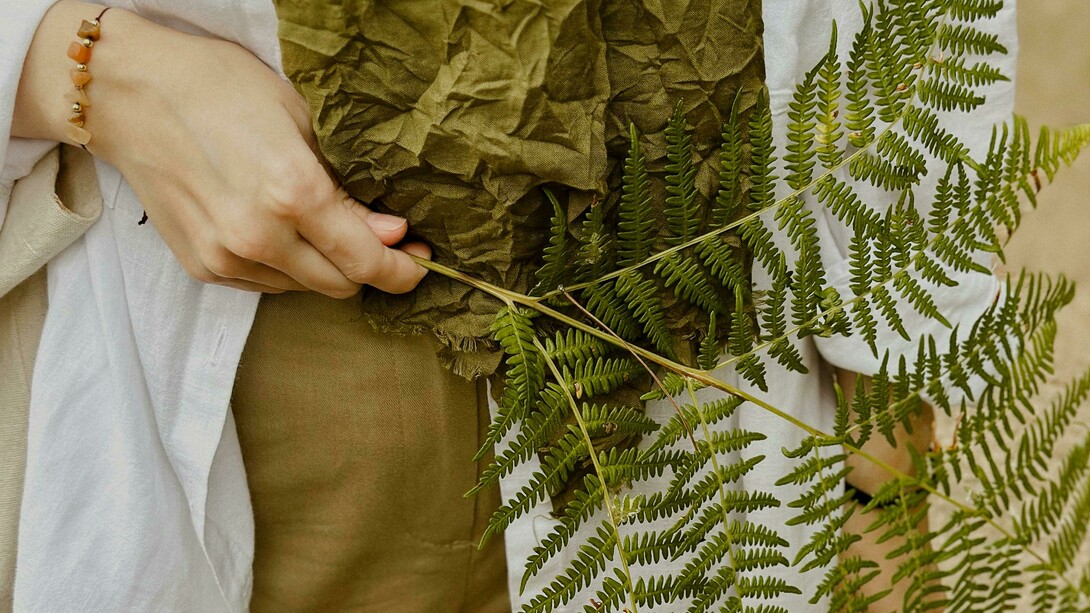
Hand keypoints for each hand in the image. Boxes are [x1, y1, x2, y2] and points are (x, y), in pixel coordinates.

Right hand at [13, 1, 428, 296]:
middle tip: (383, 242)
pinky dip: (287, 267)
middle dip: (369, 269)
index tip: (420, 263)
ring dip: (326, 268)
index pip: (367, 261)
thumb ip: (346, 189)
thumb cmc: (218, 88)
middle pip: (341, 285)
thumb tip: (391, 232)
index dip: (402, 270)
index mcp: (293, 193)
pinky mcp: (202, 266)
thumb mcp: (299, 120)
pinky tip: (281, 230)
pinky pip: (267, 284)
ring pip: (305, 288)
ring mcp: (226, 257)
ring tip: (322, 226)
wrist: (128, 93)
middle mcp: (259, 237)